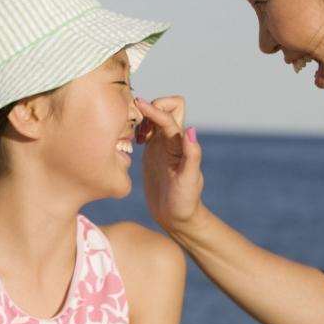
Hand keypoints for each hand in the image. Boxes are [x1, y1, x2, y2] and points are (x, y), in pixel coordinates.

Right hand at [135, 96, 203, 233]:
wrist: (176, 218)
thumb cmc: (185, 202)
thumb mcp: (188, 180)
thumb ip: (192, 155)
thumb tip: (192, 130)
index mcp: (179, 145)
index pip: (167, 117)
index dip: (154, 109)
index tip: (138, 105)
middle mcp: (171, 141)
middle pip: (167, 108)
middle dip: (152, 106)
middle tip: (138, 122)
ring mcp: (160, 146)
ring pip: (154, 118)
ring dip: (143, 116)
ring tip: (133, 133)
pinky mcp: (150, 154)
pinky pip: (144, 132)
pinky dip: (137, 128)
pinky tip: (131, 141)